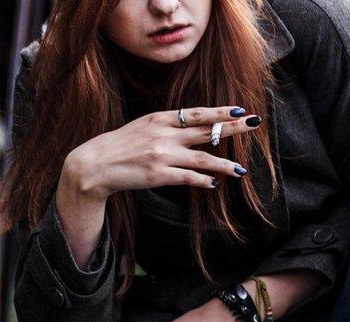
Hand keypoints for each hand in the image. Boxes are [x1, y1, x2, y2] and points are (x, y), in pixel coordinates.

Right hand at [64, 106, 260, 199]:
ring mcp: (162, 155)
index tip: (240, 110)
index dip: (220, 112)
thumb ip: (169, 125)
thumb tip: (196, 127)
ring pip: (203, 158)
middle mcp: (164, 134)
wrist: (94, 164)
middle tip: (255, 124)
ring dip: (225, 165)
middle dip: (233, 128)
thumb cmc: (121, 145)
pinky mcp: (159, 175)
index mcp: (161, 119)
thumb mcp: (144, 126)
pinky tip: (214, 183)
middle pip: (206, 130)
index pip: (197, 113)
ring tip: (242, 170)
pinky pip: (188, 177)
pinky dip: (203, 180)